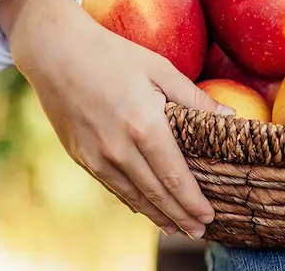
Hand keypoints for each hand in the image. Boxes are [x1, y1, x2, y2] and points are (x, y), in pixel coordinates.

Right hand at [0, 0, 230, 238]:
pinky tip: (143, 208)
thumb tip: (229, 118)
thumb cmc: (112, 54)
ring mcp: (97, 156)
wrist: (55, 52)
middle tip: (199, 232)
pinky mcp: (81, 156)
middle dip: (180, 216)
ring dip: (157, 215)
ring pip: (133, 196)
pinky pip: (112, 186)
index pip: (175, 177)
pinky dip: (130, 201)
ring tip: (176, 229)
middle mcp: (120, 148)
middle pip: (156, 193)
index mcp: (145, 126)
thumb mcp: (160, 69)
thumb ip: (194, 98)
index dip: (193, 201)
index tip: (210, 216)